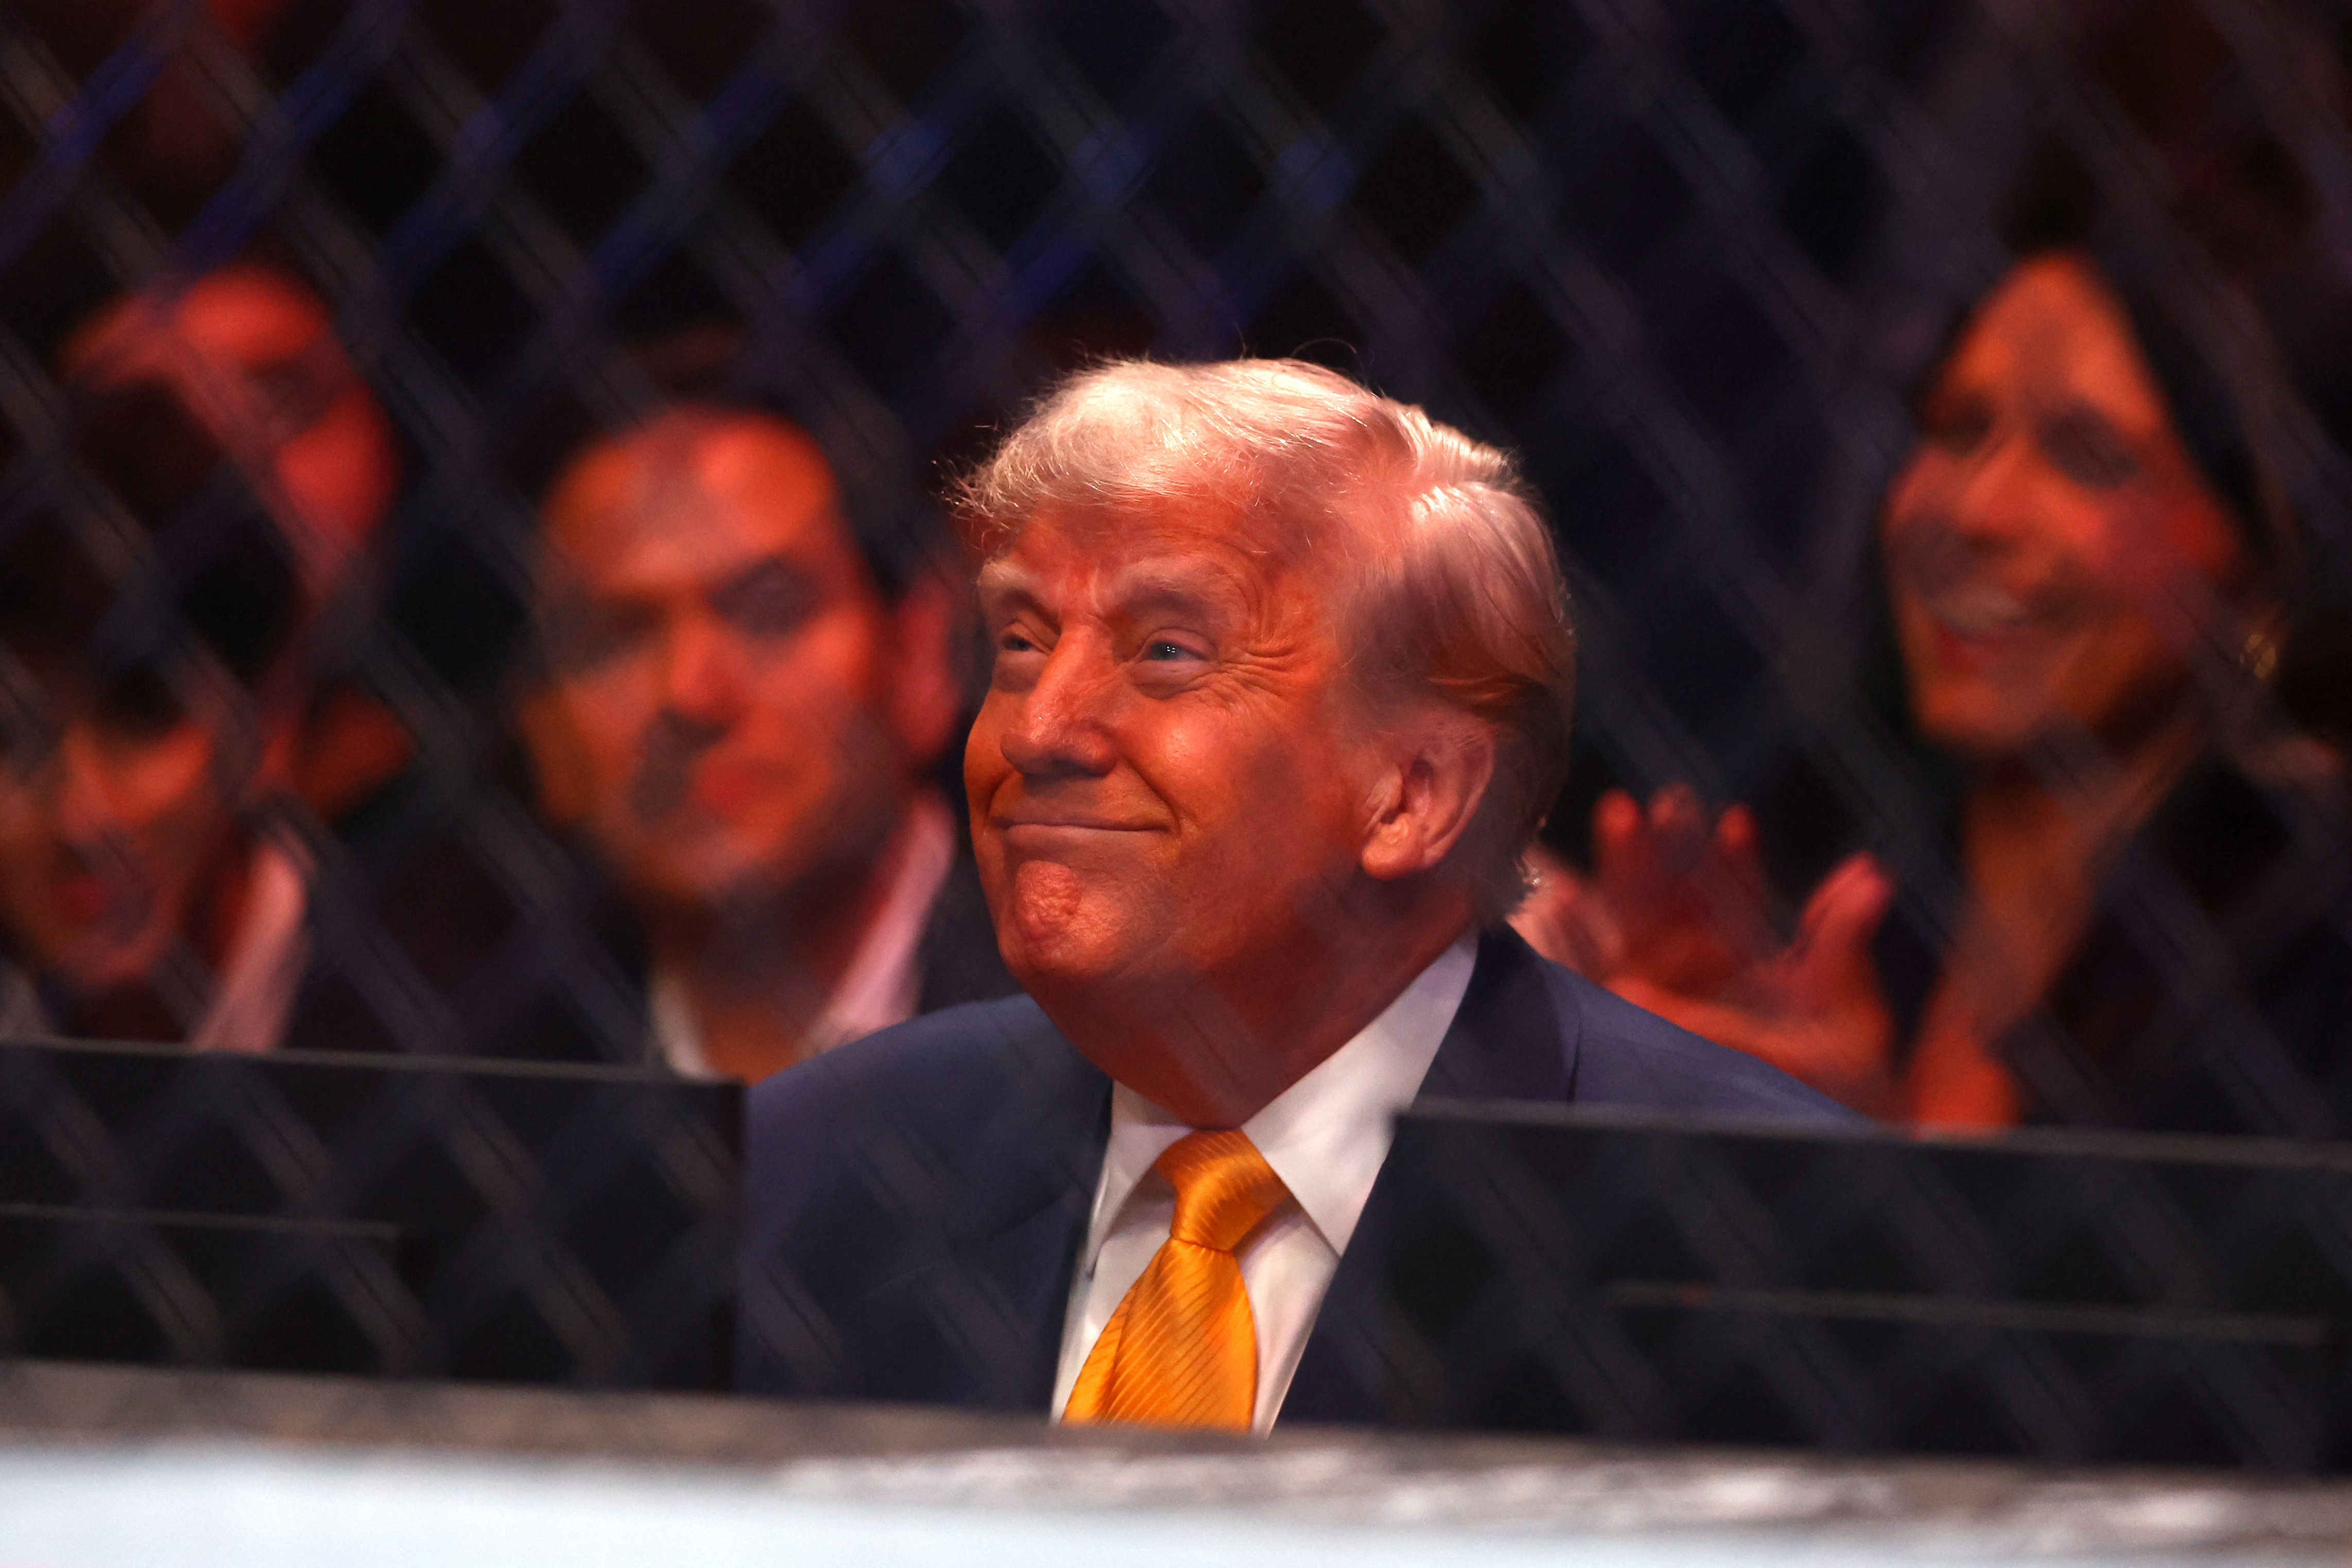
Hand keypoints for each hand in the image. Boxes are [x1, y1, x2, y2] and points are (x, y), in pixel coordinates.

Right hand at [1516, 787, 1900, 1114]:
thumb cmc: (1827, 1090)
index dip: (1735, 860)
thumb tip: (1871, 872)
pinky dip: (1574, 932)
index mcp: (1744, 961)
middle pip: (1673, 897)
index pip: (1733, 899)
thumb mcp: (1846, 1013)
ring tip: (1619, 816)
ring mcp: (1649, 994)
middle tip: (1667, 804)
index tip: (1736, 822)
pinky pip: (1588, 970)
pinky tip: (1566, 894)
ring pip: (1629, 920)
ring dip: (1622, 868)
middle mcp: (1692, 971)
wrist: (1796, 1146)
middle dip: (1668, 848)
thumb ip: (1841, 941)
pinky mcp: (1614, 1023)